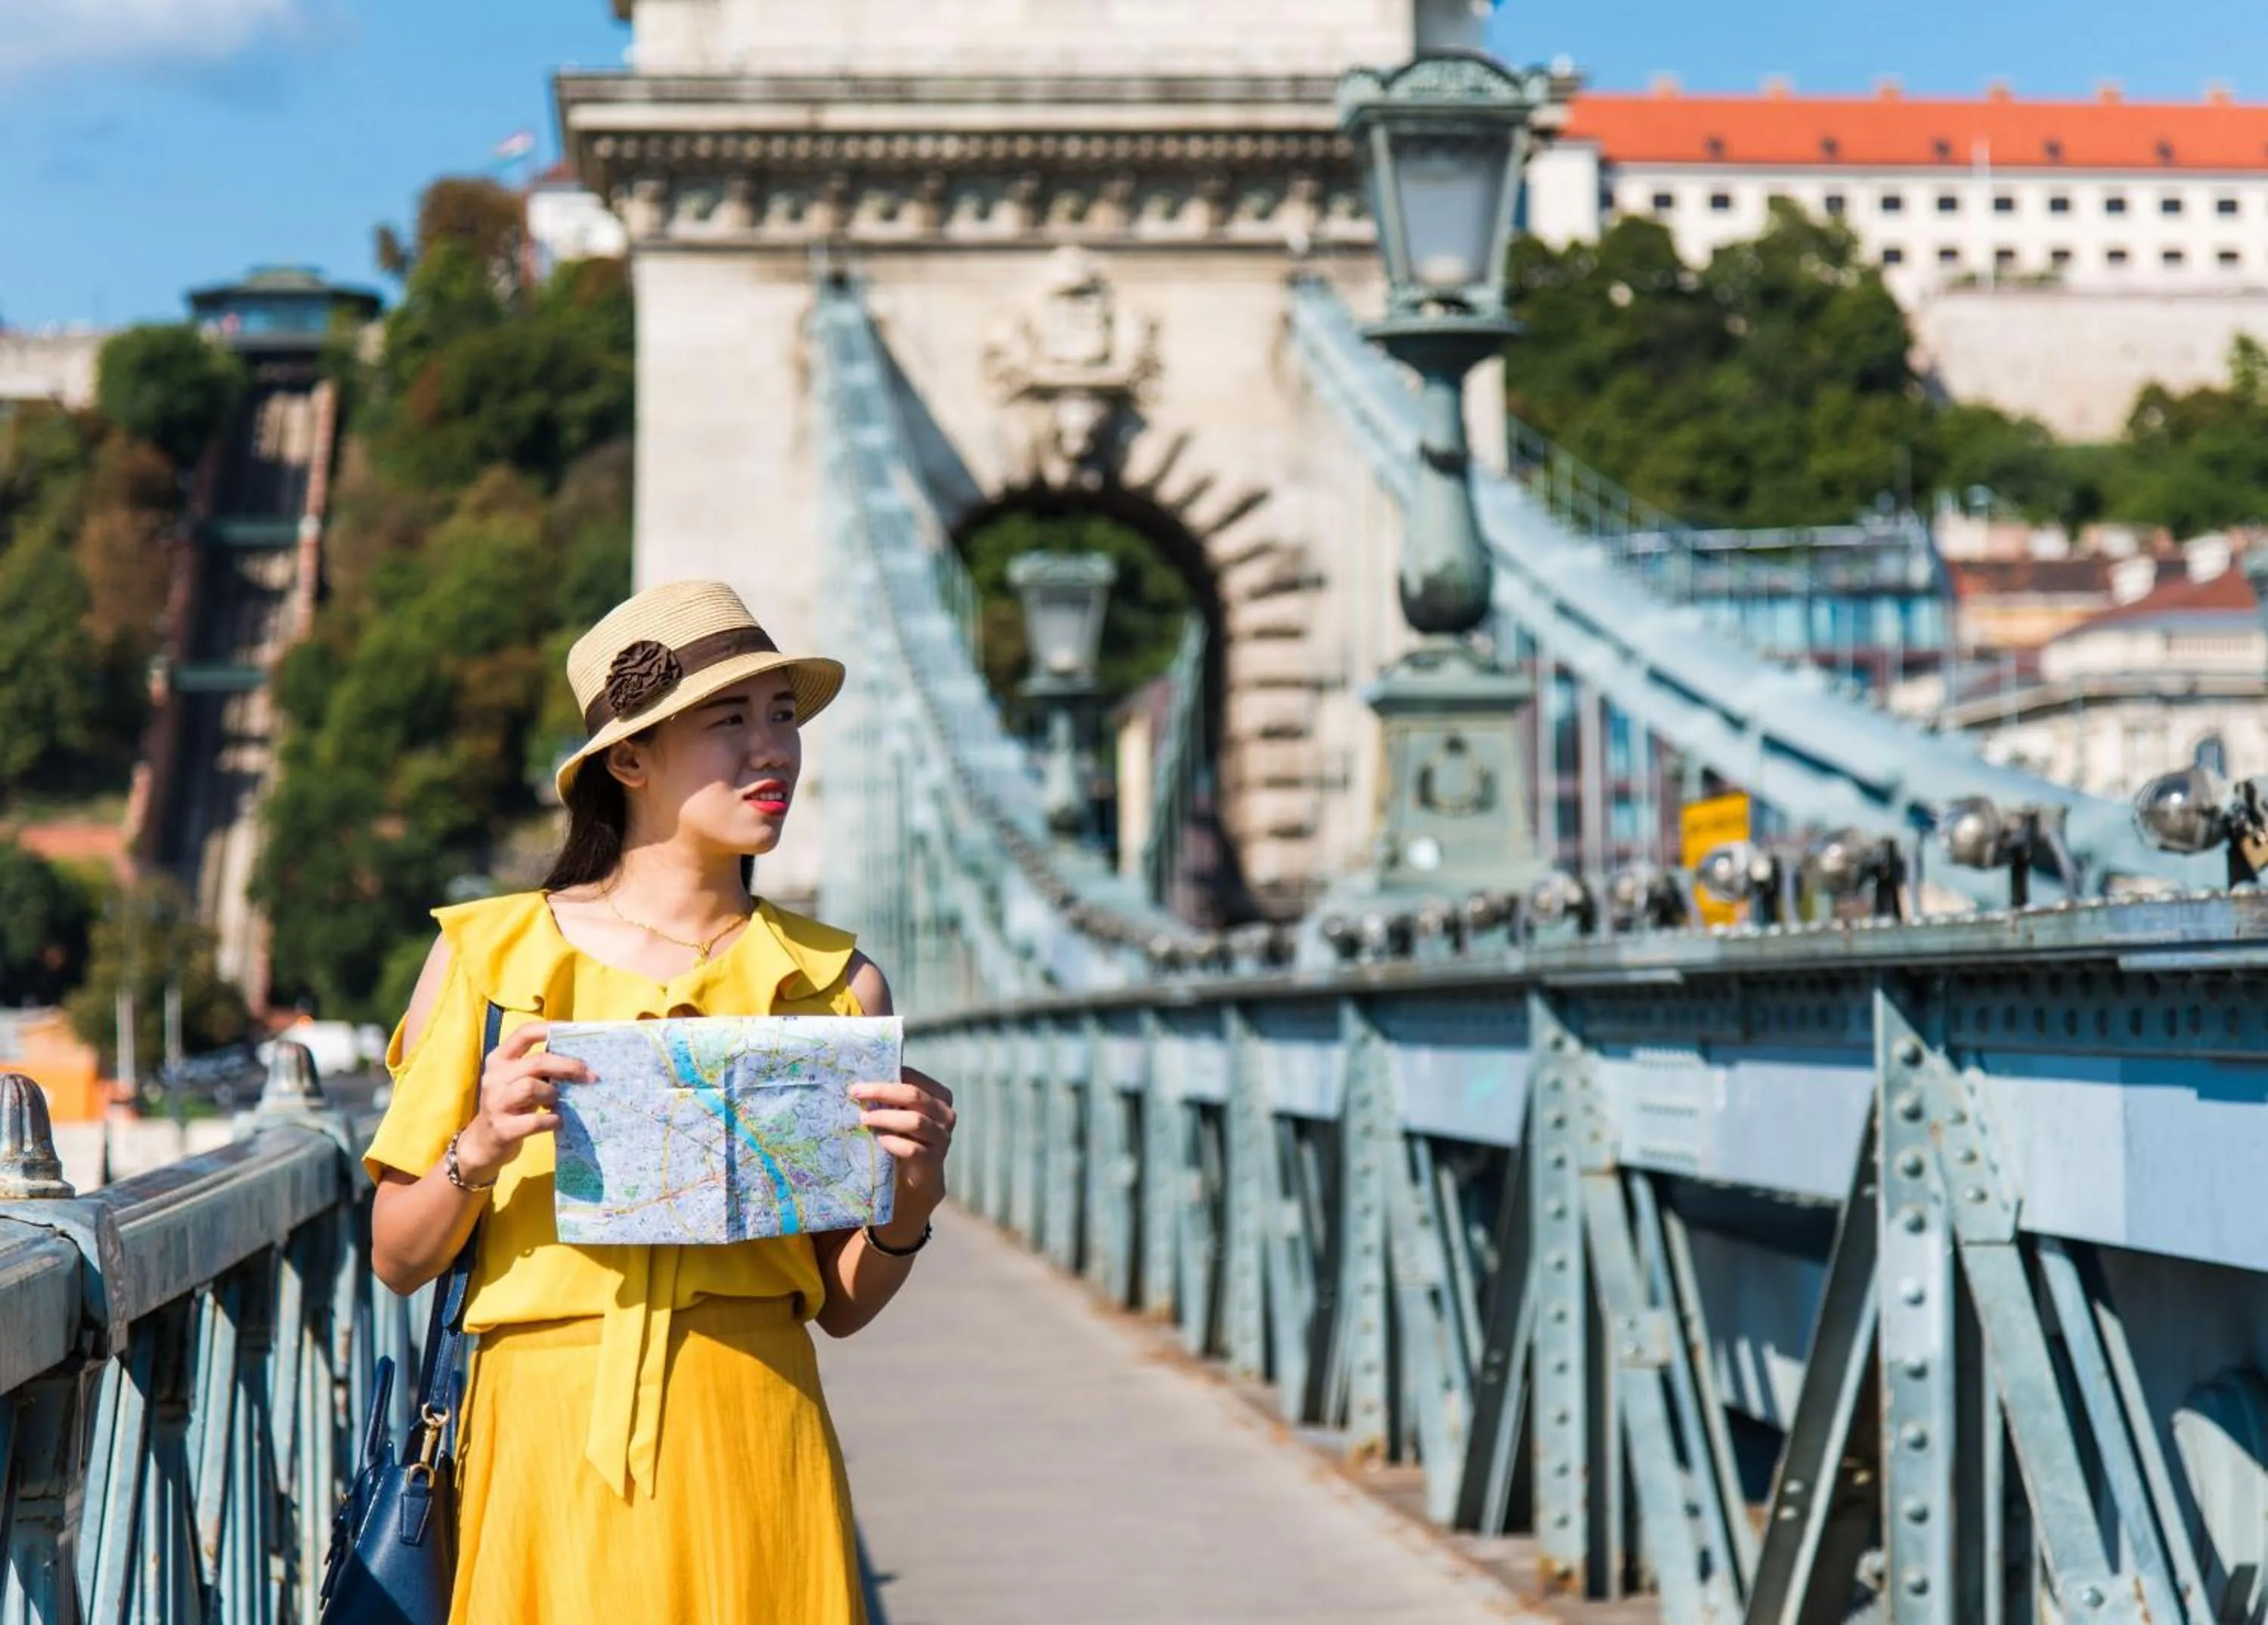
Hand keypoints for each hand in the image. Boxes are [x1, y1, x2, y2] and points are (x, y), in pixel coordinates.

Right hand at [453, 1021, 589, 1187]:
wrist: (484, 1143)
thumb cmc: (512, 1106)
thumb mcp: (519, 1081)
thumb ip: (540, 1068)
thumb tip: (581, 1061)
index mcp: (499, 1060)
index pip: (524, 1033)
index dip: (552, 1029)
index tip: (577, 1032)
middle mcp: (494, 1078)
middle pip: (537, 1062)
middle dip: (568, 1066)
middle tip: (590, 1076)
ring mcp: (495, 1103)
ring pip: (531, 1087)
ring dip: (554, 1094)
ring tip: (560, 1101)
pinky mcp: (502, 1128)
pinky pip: (535, 1121)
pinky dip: (553, 1120)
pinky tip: (557, 1121)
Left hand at [851, 1065, 954, 1235]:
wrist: (918, 1179)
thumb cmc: (905, 1137)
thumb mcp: (901, 1114)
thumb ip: (891, 1099)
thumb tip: (861, 1082)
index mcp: (939, 1096)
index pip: (914, 1078)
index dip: (888, 1075)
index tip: (861, 1079)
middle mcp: (945, 1114)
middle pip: (914, 1096)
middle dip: (882, 1092)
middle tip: (856, 1093)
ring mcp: (942, 1138)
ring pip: (915, 1121)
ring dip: (885, 1117)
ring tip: (864, 1119)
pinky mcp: (934, 1161)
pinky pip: (913, 1149)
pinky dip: (894, 1143)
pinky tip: (879, 1140)